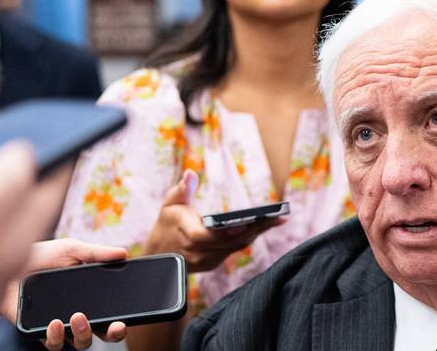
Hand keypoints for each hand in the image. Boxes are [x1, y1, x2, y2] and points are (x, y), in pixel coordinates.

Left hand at [0, 238, 128, 348]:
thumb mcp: (71, 250)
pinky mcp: (39, 332)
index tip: (125, 320)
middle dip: (112, 334)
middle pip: (101, 335)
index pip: (112, 315)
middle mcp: (78, 316)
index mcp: (91, 299)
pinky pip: (53, 344)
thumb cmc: (40, 257)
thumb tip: (124, 253)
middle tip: (114, 324)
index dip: (121, 323)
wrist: (5, 262)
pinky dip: (56, 336)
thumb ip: (96, 253)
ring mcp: (59, 326)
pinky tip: (54, 322)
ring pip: (80, 343)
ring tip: (78, 316)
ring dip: (84, 333)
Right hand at [145, 170, 285, 271]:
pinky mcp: (213, 263)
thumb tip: (191, 173)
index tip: (255, 219)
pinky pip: (234, 250)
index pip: (216, 233)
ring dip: (257, 233)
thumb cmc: (165, 225)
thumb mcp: (169, 204)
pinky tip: (263, 227)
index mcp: (190, 236)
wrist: (156, 257)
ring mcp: (208, 260)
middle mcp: (200, 252)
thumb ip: (181, 189)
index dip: (236, 228)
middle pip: (234, 240)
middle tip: (280, 217)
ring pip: (237, 246)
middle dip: (258, 228)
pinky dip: (248, 238)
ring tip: (278, 219)